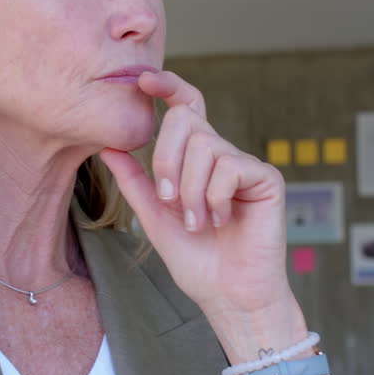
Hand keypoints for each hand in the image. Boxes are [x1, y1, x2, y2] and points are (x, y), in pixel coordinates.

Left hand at [99, 71, 291, 315]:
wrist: (228, 295)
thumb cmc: (196, 260)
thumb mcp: (154, 216)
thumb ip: (134, 181)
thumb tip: (107, 145)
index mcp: (195, 159)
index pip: (185, 107)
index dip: (168, 86)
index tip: (143, 79)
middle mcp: (221, 154)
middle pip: (185, 118)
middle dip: (166, 160)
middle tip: (169, 200)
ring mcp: (245, 164)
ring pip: (203, 146)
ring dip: (190, 191)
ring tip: (198, 222)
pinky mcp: (266, 178)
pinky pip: (229, 166)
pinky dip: (214, 197)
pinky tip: (221, 220)